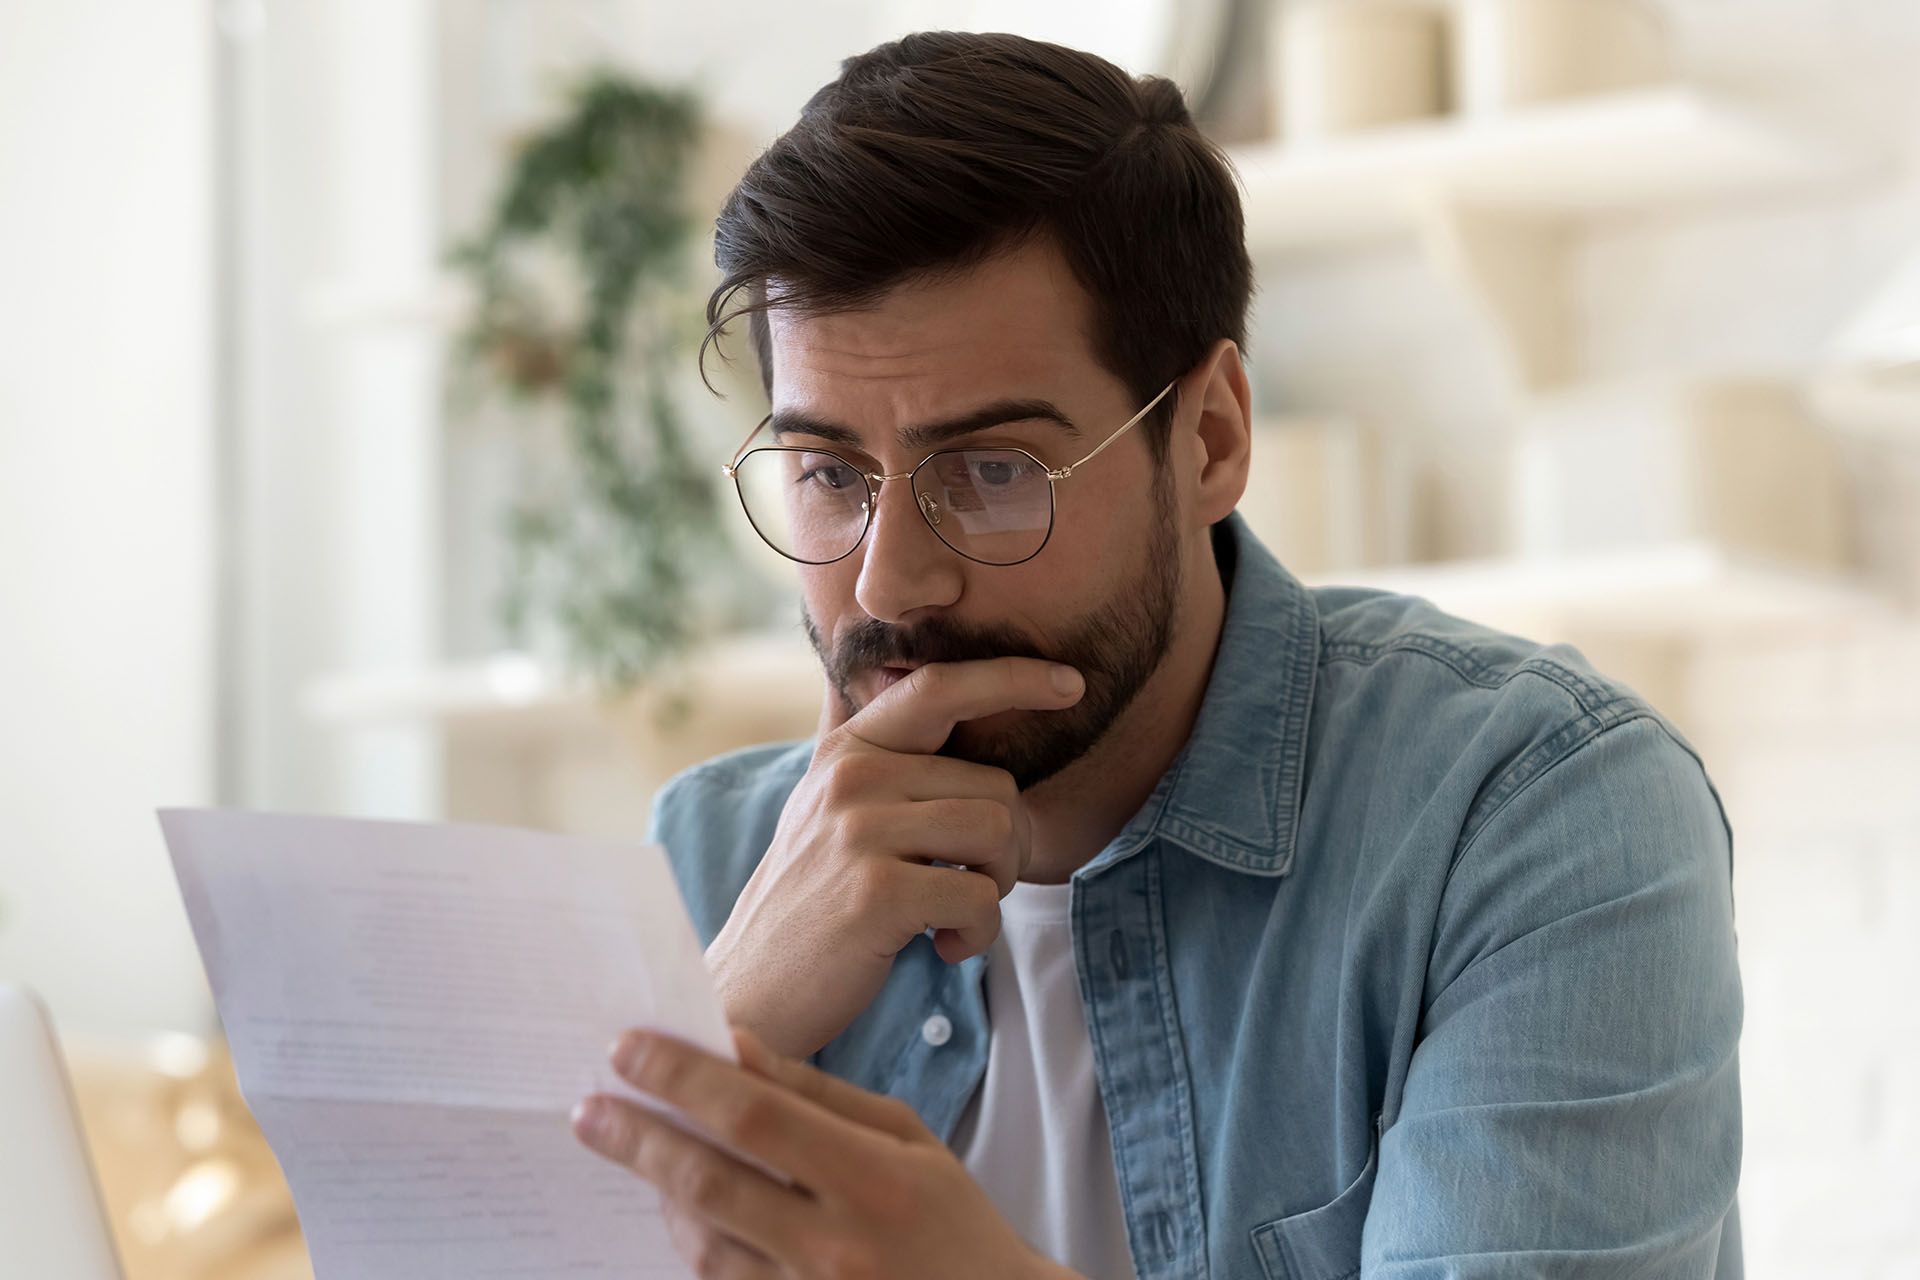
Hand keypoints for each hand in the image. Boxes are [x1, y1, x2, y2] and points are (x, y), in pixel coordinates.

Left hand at [573, 1026, 1081, 1279]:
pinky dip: (688, 1238)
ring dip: (655, 1188)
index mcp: (873, 1180)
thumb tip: (736, 1043)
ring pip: (701, 1240)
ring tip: (628, 1144)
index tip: (628, 1048)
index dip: (684, 1079)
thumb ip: (817, 1093)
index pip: (756, 1117)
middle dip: (638, 1137)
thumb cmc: (950, 1219)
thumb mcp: (906, 1137)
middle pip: (709, 1181)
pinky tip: (673, 1203)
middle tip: (587, 1105)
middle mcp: (834, 1246)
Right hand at [705, 657, 1084, 1058]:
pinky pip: (981, 898)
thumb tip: (968, 706)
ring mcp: (859, 832)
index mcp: (847, 751)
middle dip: (1006, 846)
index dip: (1011, 678)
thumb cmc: (815, 905)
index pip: (938, 688)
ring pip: (997, 832)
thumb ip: (889, 767)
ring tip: (954, 916)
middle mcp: (851, 778)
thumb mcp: (835, 814)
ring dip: (997, 887)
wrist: (750, 990)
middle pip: (995, 785)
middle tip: (970, 887)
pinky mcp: (877, 893)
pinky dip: (979, 934)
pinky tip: (941, 948)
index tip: (1069, 683)